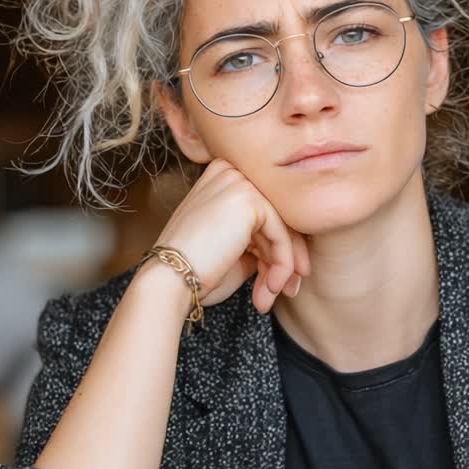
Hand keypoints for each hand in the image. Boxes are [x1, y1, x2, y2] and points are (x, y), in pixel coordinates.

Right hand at [149, 159, 309, 313]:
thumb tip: (300, 256)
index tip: (282, 279)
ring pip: (283, 227)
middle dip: (286, 258)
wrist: (169, 280)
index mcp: (223, 179)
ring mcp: (238, 182)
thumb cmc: (197, 270)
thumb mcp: (238, 251)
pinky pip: (281, 234)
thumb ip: (265, 241)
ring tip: (270, 296)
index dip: (277, 247)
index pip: (266, 211)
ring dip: (283, 267)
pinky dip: (282, 265)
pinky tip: (270, 288)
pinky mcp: (248, 199)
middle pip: (277, 216)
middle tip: (289, 290)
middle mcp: (230, 172)